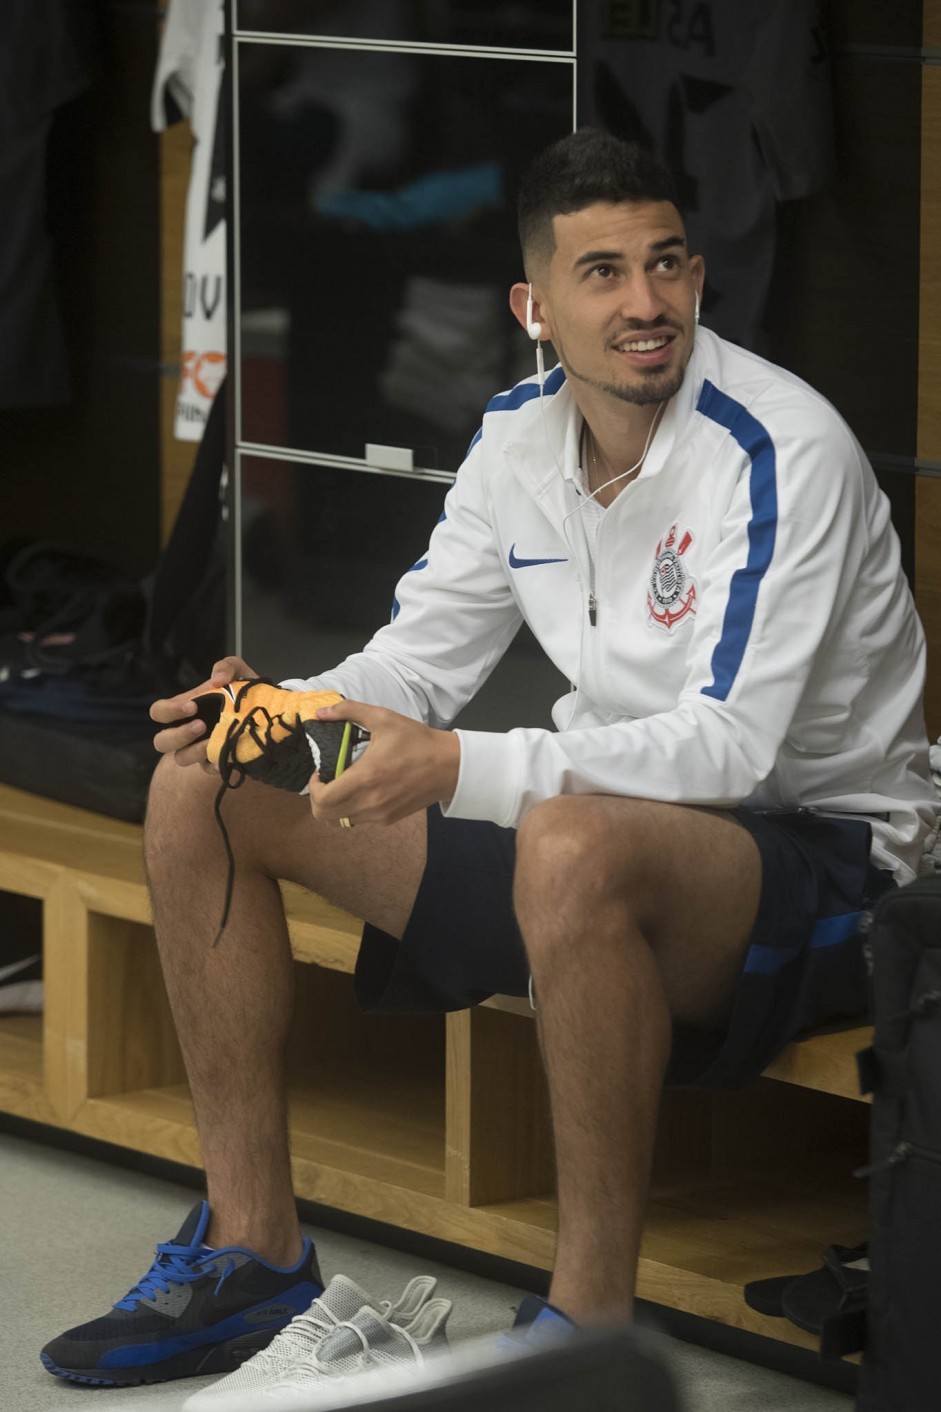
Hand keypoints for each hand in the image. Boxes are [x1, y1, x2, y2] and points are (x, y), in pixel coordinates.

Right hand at [149, 656, 257, 766]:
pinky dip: (215, 765)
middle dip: (178, 735)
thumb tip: (218, 680)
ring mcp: (199, 748)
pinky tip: (228, 757)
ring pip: (181, 758)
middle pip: (161, 741)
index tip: (192, 706)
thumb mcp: (239, 671)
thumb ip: (227, 666)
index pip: (159, 712)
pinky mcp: (216, 761)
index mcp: (184, 708)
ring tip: (213, 742)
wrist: (268, 709)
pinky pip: (208, 769)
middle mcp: (187, 730)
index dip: (169, 711)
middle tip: (201, 725)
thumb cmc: (244, 690)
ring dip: (194, 751)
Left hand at [308, 701, 459, 826]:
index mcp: (365, 778)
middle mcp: (370, 802)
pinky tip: (361, 789)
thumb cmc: (416, 741)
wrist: (449, 766)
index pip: (323, 799)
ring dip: (333, 805)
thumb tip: (320, 712)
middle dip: (318, 798)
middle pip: (325, 816)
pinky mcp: (388, 820)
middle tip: (325, 780)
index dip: (312, 788)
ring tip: (342, 784)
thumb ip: (348, 711)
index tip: (319, 772)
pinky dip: (350, 809)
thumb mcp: (383, 718)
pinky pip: (358, 820)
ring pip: (340, 821)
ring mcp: (379, 815)